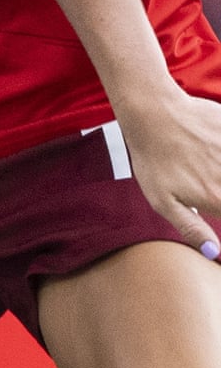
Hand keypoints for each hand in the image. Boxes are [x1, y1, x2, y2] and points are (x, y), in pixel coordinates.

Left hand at [119, 89, 220, 259]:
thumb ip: (192, 229)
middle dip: (220, 191)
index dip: (219, 208)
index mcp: (218, 200)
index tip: (213, 202)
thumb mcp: (162, 200)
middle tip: (209, 187)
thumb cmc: (153, 160)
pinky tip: (213, 152)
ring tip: (208, 168)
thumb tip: (215, 254)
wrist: (153, 113)